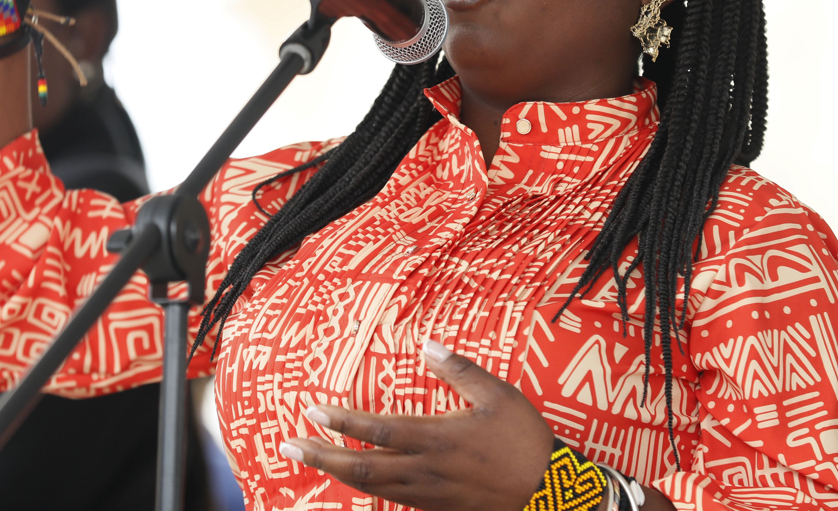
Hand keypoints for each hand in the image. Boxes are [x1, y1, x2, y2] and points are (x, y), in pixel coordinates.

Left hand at [278, 340, 555, 510]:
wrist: (550, 495)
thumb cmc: (525, 441)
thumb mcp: (498, 395)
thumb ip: (459, 369)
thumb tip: (428, 344)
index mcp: (437, 438)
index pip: (376, 429)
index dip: (341, 420)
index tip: (311, 409)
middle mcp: (425, 471)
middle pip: (360, 466)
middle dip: (320, 456)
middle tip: (288, 446)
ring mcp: (429, 495)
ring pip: (371, 487)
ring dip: (336, 473)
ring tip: (311, 460)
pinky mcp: (438, 509)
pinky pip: (393, 500)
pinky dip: (366, 489)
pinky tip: (355, 481)